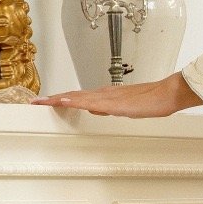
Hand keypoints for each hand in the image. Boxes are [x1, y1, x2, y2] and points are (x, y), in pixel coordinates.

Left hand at [34, 71, 202, 117]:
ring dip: (59, 99)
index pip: (79, 97)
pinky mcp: (113, 103)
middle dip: (53, 99)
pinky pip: (89, 102)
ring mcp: (107, 97)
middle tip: (35, 101)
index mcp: (106, 96)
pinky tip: (64, 101)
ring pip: (77, 97)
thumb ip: (111, 108)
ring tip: (42, 101)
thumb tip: (95, 109)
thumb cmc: (153, 100)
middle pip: (73, 95)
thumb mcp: (127, 109)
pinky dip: (74, 101)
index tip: (47, 101)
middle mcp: (103, 94)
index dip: (62, 99)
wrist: (167, 94)